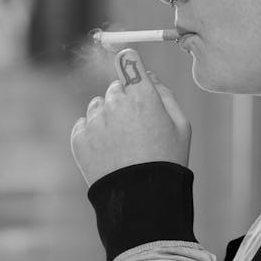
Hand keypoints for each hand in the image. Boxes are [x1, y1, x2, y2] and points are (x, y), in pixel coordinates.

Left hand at [70, 49, 191, 186]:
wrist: (140, 199)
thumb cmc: (167, 160)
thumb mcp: (181, 126)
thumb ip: (166, 94)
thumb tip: (148, 76)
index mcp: (142, 97)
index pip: (128, 61)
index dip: (130, 63)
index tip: (130, 65)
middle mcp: (115, 104)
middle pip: (115, 87)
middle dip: (125, 99)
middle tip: (138, 125)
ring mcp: (95, 122)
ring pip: (98, 105)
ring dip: (107, 115)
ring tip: (122, 142)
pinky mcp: (79, 139)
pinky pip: (84, 124)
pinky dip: (93, 133)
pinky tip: (108, 150)